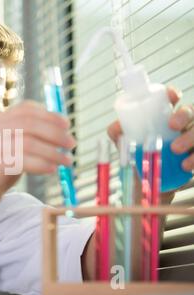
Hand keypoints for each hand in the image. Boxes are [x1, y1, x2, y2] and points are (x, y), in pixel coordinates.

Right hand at [0, 100, 74, 214]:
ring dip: (53, 152)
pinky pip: (23, 161)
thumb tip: (58, 131)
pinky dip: (42, 164)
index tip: (67, 125)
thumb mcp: (6, 147)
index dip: (50, 115)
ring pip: (29, 142)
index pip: (26, 109)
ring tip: (67, 162)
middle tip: (72, 145)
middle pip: (30, 124)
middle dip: (56, 134)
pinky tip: (52, 170)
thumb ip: (25, 136)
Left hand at [107, 86, 192, 202]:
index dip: (173, 94)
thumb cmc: (141, 163)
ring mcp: (192, 140)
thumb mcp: (128, 149)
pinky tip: (186, 166)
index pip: (173, 100)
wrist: (152, 191)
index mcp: (165, 119)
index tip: (172, 96)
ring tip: (176, 150)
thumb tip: (116, 128)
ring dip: (190, 137)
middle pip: (191, 111)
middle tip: (172, 126)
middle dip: (184, 115)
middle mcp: (184, 126)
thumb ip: (120, 137)